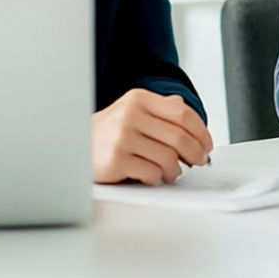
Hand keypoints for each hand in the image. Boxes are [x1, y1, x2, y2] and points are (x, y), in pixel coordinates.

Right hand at [91, 88, 213, 184]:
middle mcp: (130, 115)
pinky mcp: (115, 160)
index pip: (182, 114)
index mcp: (138, 99)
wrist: (71, 147)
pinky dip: (157, 178)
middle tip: (198, 161)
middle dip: (195, 153)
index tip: (207, 144)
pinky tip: (153, 177)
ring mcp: (121, 137)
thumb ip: (160, 109)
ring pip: (168, 157)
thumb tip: (190, 116)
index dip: (201, 132)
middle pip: (179, 136)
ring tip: (172, 172)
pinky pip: (151, 172)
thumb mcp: (131, 111)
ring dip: (176, 169)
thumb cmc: (107, 133)